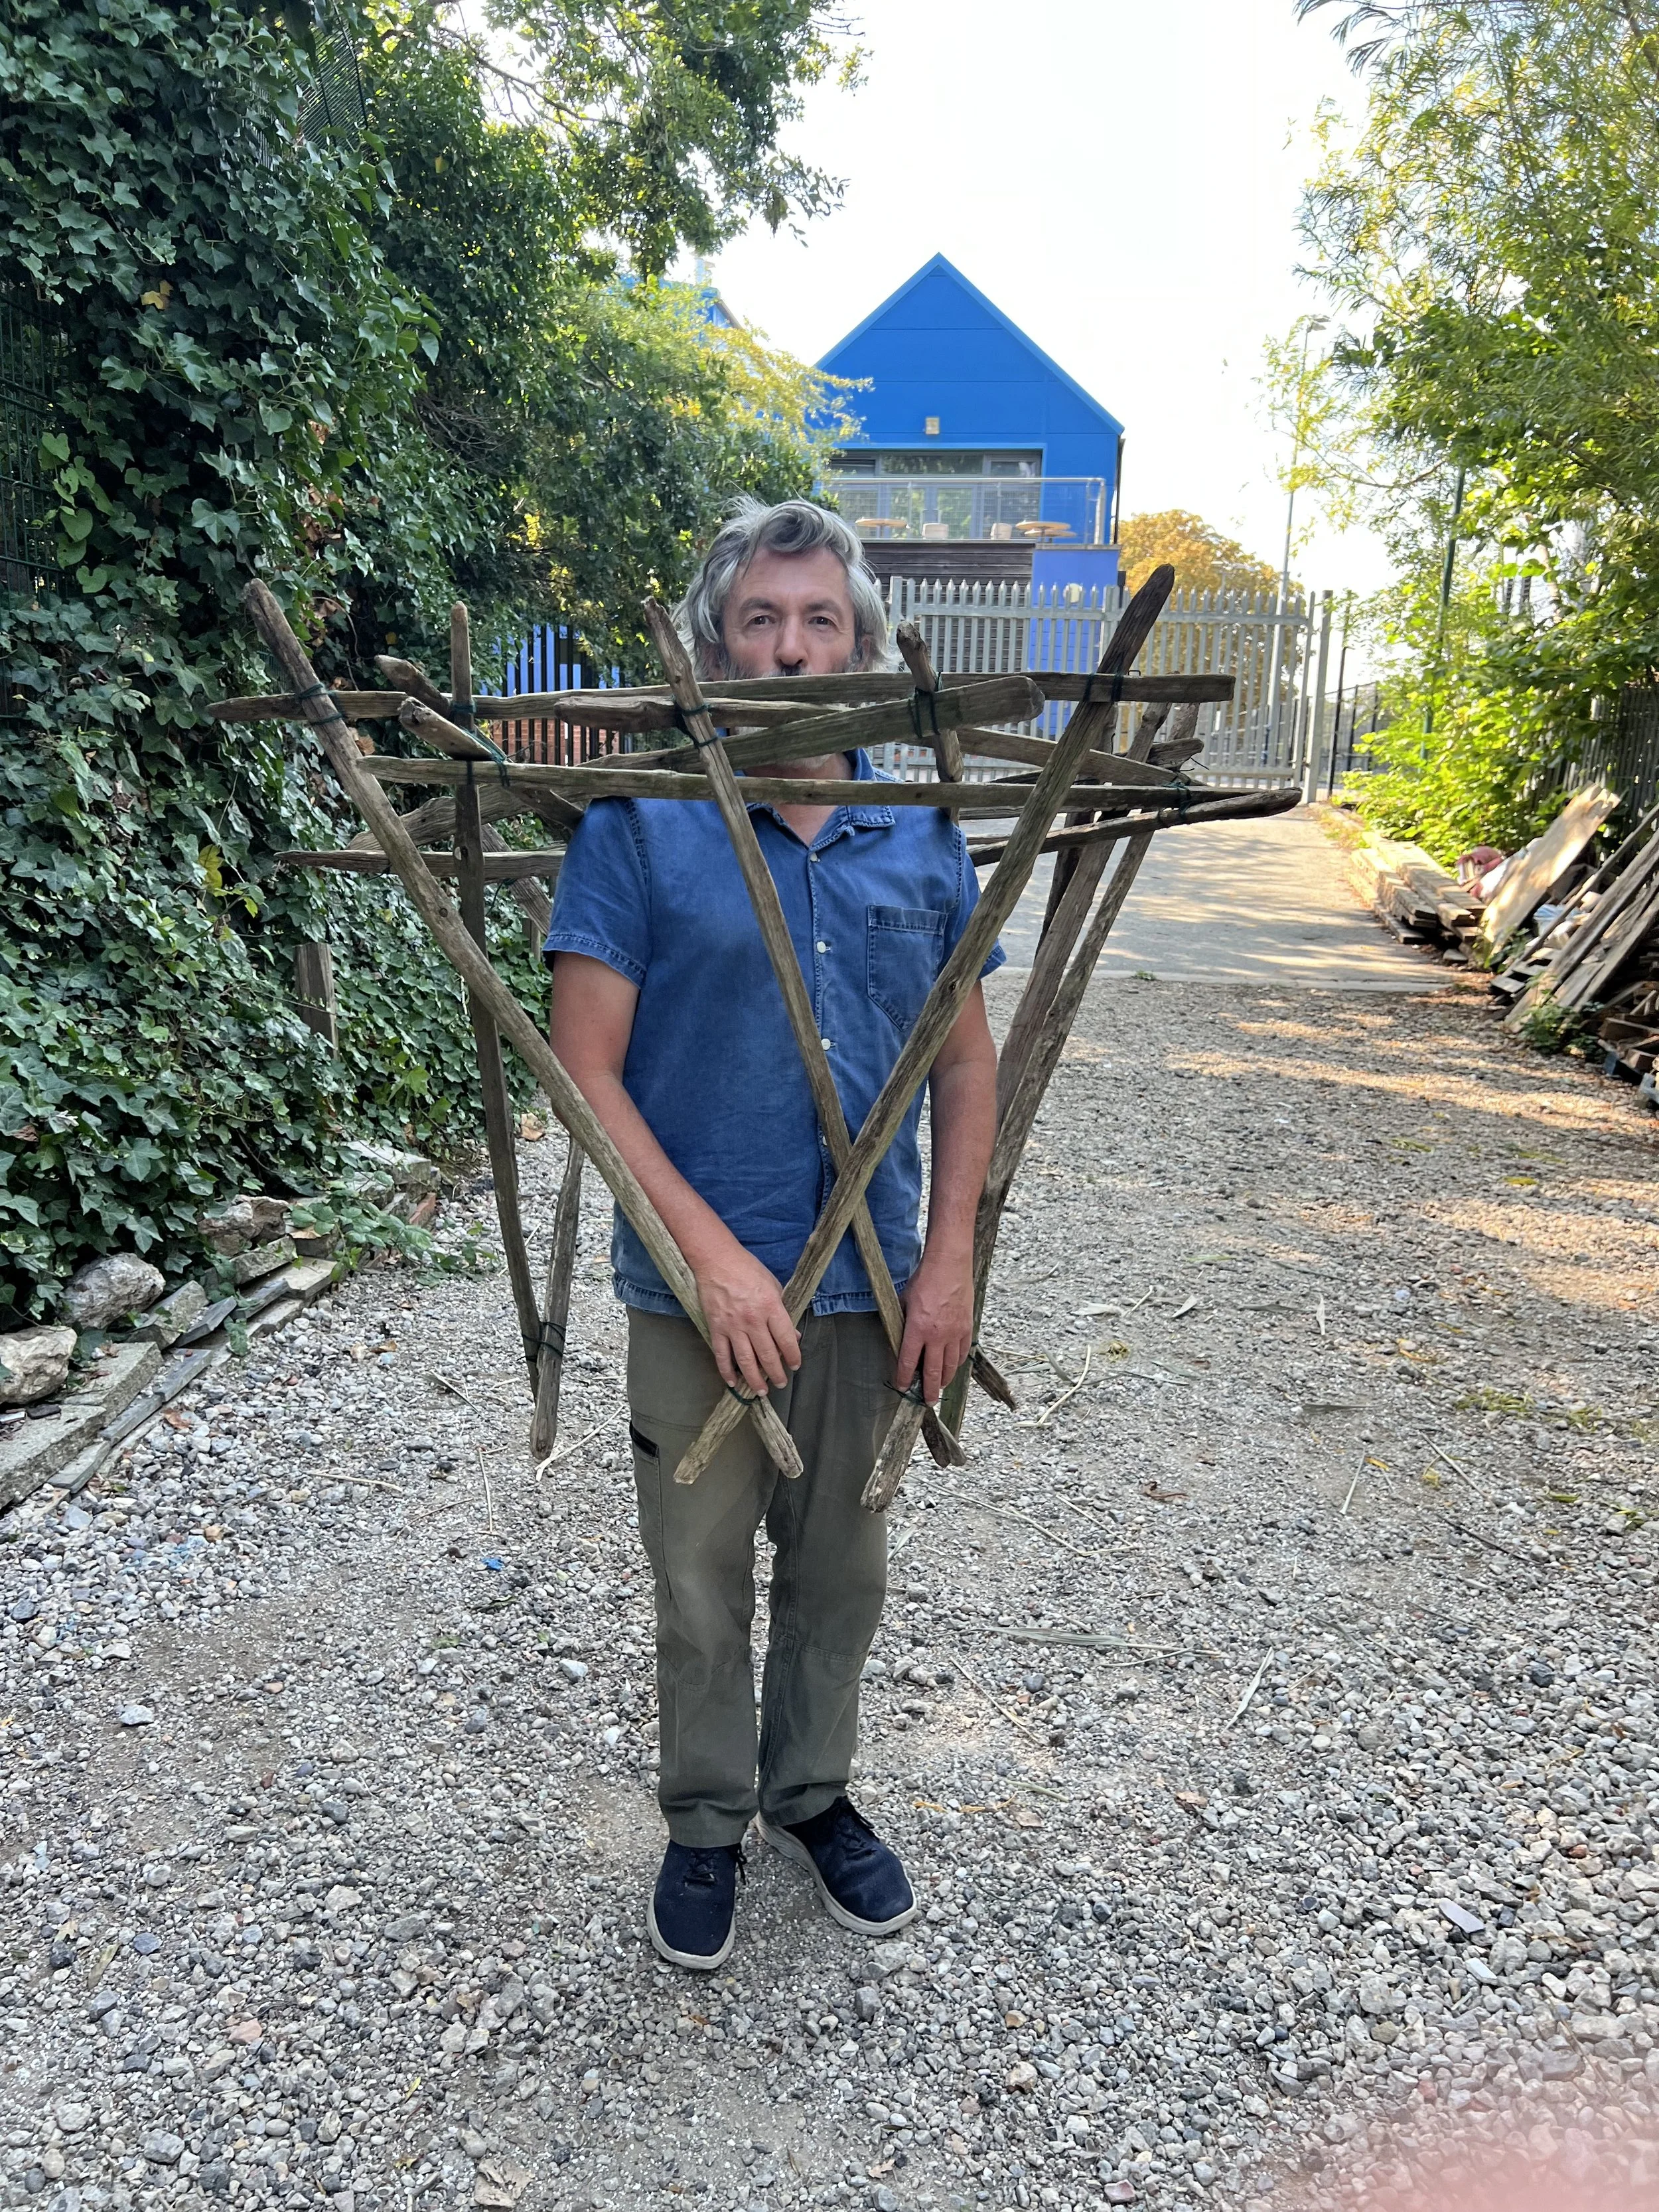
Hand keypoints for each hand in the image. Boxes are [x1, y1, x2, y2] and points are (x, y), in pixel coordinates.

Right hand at [693, 1239, 800, 1396]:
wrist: (717, 1261)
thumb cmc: (748, 1269)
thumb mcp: (774, 1286)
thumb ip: (784, 1312)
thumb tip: (793, 1336)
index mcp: (771, 1307)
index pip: (786, 1340)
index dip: (792, 1356)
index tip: (795, 1365)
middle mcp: (753, 1320)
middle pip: (767, 1355)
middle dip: (776, 1373)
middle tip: (781, 1383)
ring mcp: (733, 1326)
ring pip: (745, 1360)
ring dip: (755, 1379)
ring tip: (761, 1391)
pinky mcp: (716, 1328)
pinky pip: (721, 1355)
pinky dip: (726, 1371)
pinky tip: (733, 1382)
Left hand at [895, 1248, 974, 1405]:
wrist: (950, 1265)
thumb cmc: (924, 1280)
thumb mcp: (904, 1302)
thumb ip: (901, 1324)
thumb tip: (899, 1341)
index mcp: (918, 1329)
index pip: (909, 1362)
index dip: (904, 1378)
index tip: (903, 1388)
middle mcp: (937, 1335)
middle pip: (934, 1372)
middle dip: (929, 1391)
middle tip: (927, 1402)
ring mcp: (955, 1333)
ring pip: (951, 1366)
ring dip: (945, 1380)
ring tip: (939, 1388)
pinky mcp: (967, 1328)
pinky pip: (962, 1353)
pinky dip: (957, 1364)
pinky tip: (952, 1367)